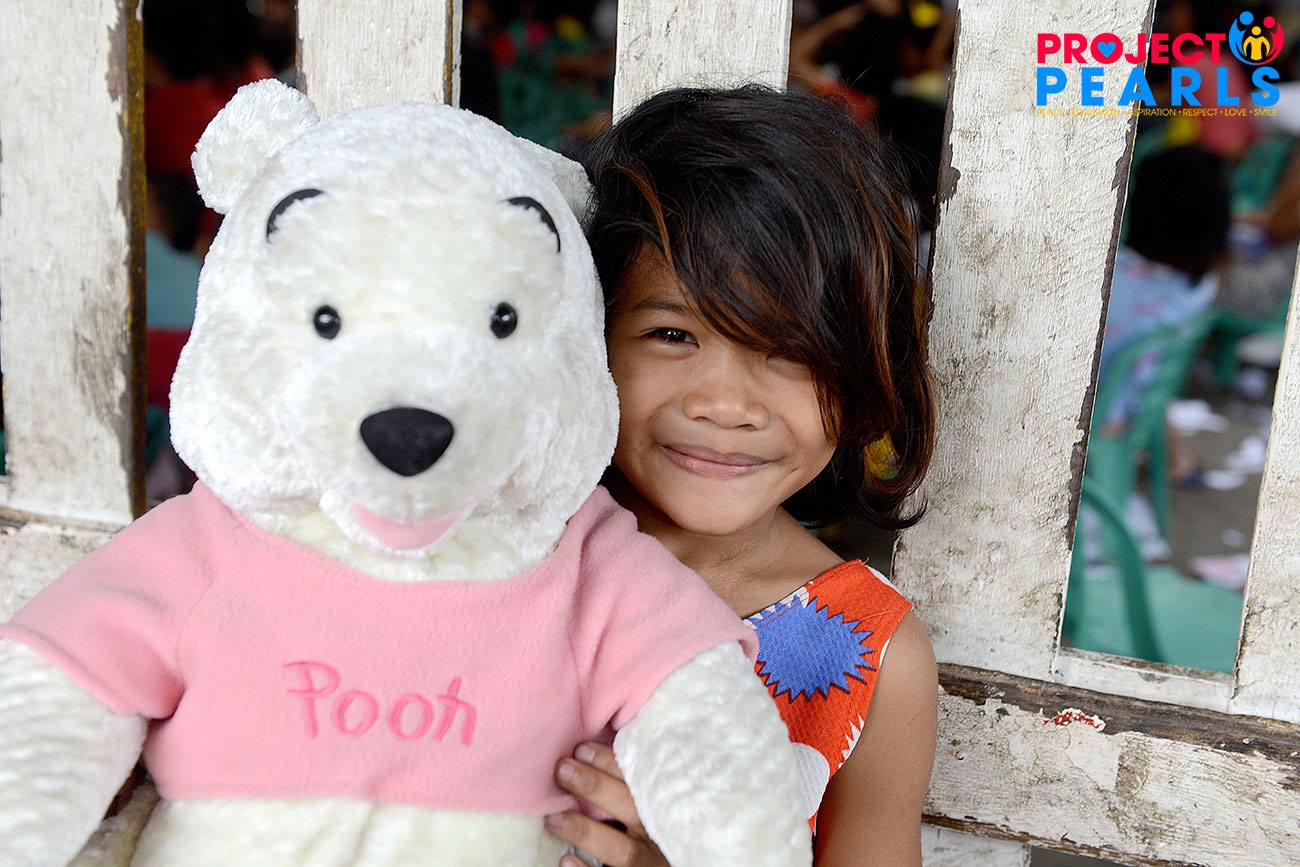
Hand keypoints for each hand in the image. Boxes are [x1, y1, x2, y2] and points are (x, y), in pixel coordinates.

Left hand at [545, 742, 668, 866]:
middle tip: (562, 769)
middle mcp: (660, 834)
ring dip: (586, 832)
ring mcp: (650, 861)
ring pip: (623, 851)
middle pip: (631, 808)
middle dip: (596, 787)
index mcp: (667, 804)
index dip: (610, 763)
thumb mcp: (650, 796)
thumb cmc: (653, 820)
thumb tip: (588, 748)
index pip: (641, 778)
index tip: (581, 749)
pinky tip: (566, 859)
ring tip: (553, 818)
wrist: (662, 857)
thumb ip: (633, 779)